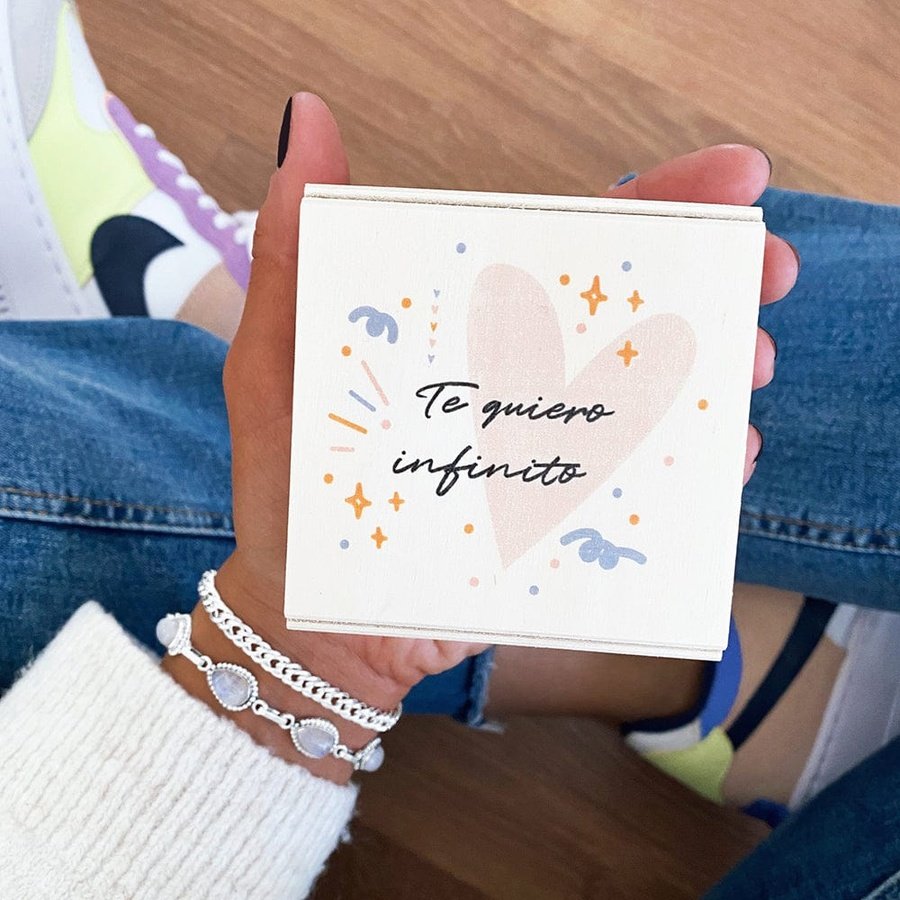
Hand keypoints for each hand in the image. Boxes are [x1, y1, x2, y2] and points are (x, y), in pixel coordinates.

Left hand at [204, 99, 795, 778]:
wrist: (312, 623)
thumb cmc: (289, 493)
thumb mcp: (281, 364)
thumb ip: (293, 256)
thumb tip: (307, 123)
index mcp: (467, 329)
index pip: (564, 248)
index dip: (650, 205)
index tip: (733, 178)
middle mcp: (519, 379)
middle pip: (629, 314)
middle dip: (716, 281)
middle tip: (770, 275)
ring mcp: (547, 450)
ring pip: (650, 394)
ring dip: (718, 370)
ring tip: (751, 365)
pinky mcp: (560, 518)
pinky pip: (639, 484)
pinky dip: (693, 468)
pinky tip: (728, 456)